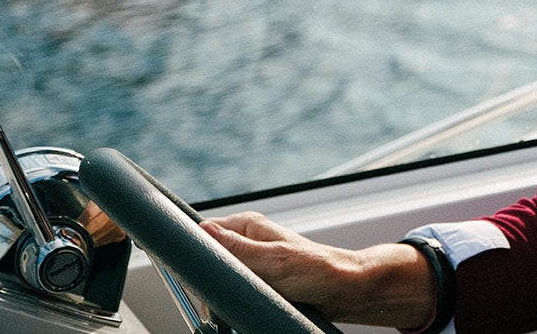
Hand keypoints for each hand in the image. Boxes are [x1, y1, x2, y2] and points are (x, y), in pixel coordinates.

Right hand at [202, 211, 436, 328]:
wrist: (344, 291)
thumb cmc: (317, 271)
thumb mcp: (273, 260)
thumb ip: (237, 249)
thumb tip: (202, 231)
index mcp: (248, 226)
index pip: (202, 232)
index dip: (193, 253)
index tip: (194, 275)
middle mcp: (247, 241)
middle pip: (207, 258)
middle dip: (207, 280)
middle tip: (216, 299)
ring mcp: (251, 261)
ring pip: (218, 277)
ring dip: (219, 294)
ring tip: (232, 304)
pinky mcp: (257, 280)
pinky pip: (232, 290)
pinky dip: (231, 301)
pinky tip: (236, 310)